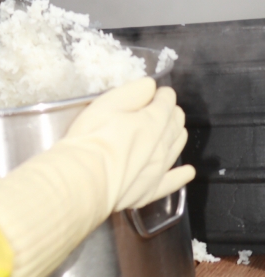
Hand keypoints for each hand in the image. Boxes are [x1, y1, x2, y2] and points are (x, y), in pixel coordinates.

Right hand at [65, 77, 193, 211]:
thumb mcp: (108, 103)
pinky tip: (188, 172)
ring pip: (176, 148)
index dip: (164, 94)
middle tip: (168, 108)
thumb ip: (133, 92)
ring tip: (177, 130)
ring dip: (178, 136)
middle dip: (173, 114)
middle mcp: (162, 145)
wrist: (87, 178)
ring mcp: (159, 169)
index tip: (160, 92)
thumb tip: (150, 86)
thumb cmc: (94, 137)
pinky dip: (182, 175)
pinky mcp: (152, 190)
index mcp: (153, 120)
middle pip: (175, 125)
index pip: (166, 102)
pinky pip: (173, 181)